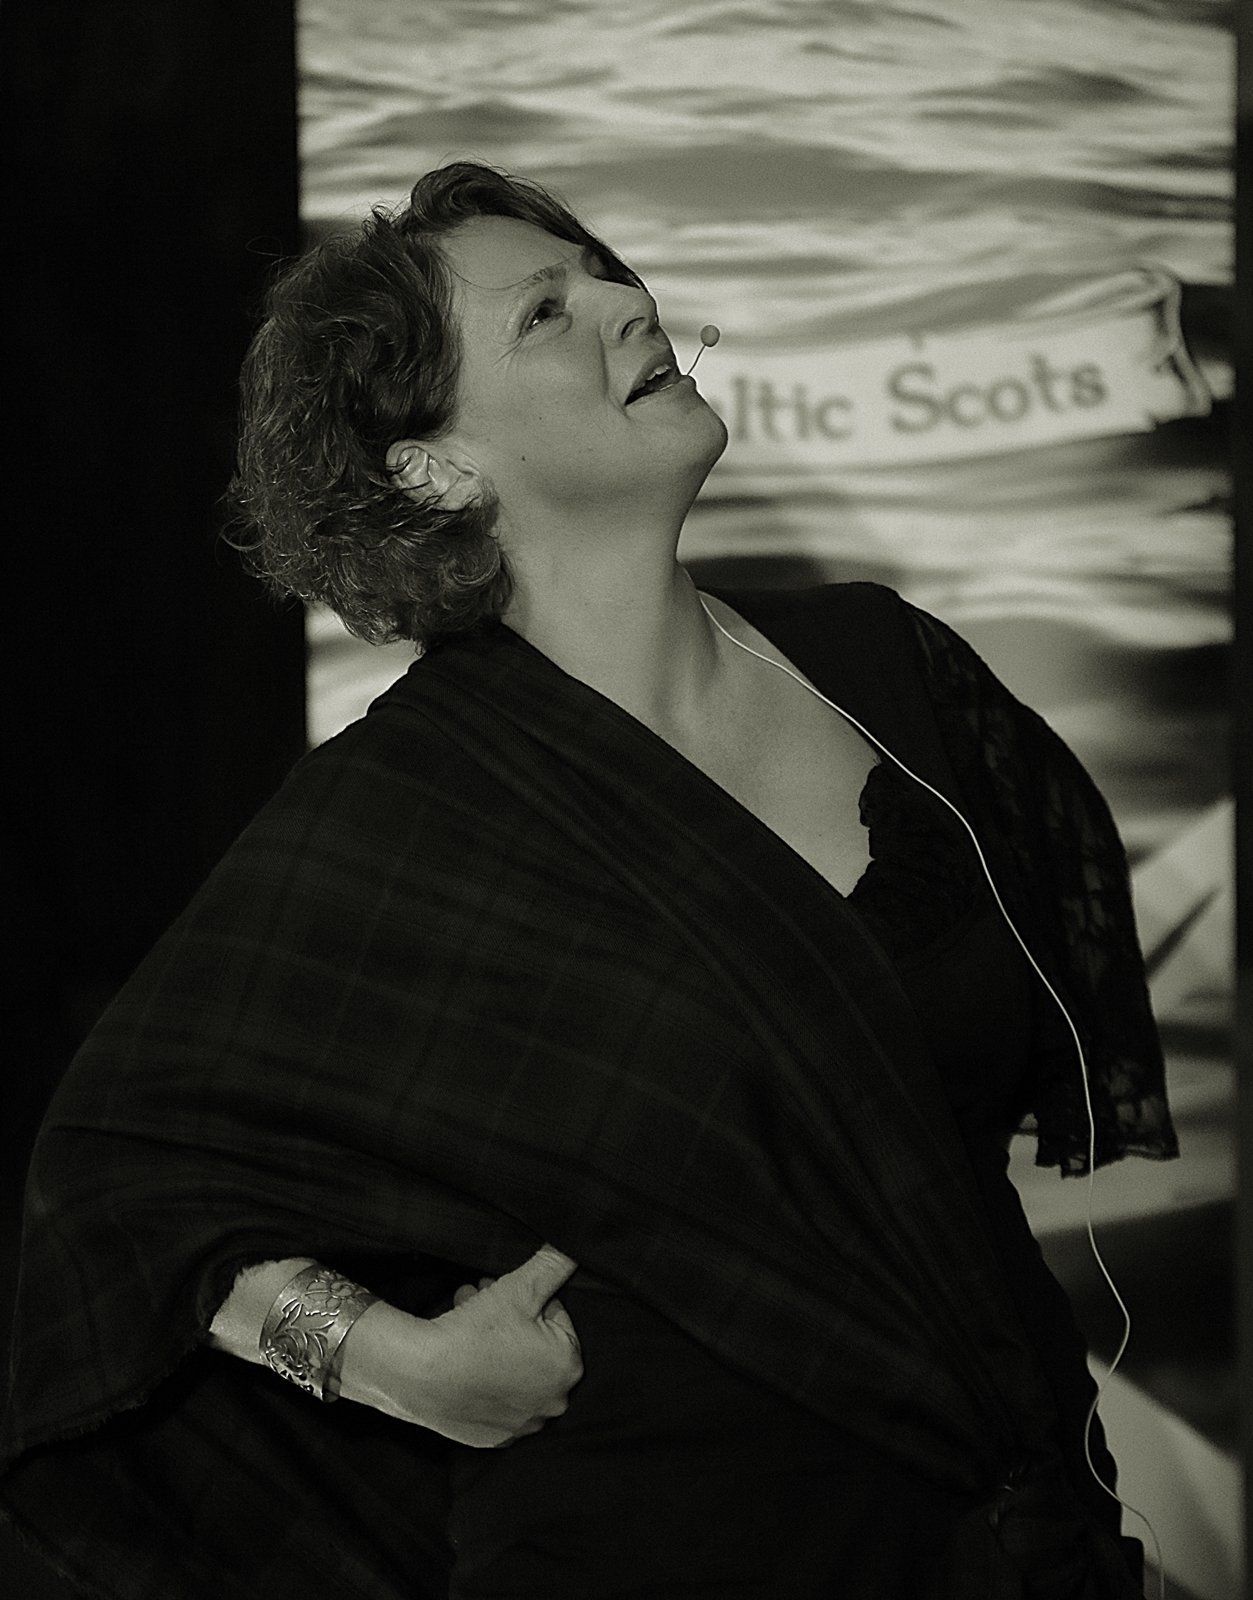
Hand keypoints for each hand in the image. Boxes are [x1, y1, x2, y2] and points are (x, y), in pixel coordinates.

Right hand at [336, 1243, 582, 1447]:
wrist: (420, 1376)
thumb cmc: (474, 1332)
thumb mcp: (518, 1288)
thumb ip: (553, 1264)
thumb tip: (576, 1245)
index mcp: (568, 1365)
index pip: (556, 1317)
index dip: (527, 1302)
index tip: (502, 1296)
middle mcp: (554, 1401)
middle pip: (535, 1345)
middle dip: (512, 1321)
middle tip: (482, 1302)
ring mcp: (524, 1424)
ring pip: (516, 1371)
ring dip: (498, 1347)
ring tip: (466, 1323)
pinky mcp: (496, 1437)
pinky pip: (498, 1400)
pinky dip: (486, 1382)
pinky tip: (466, 1364)